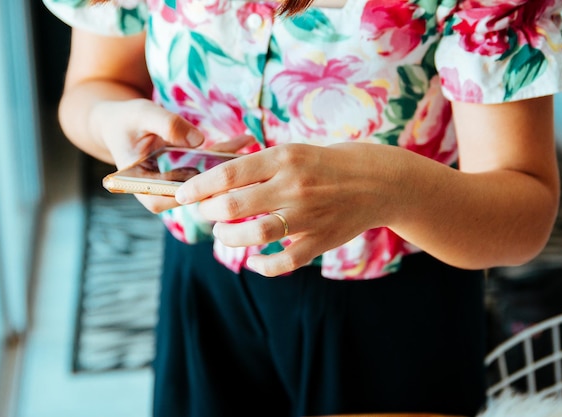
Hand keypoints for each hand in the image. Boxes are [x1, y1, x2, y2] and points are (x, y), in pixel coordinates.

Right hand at [92, 98, 253, 212]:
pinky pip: (209, 168)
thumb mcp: (142, 115)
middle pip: (194, 193)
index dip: (196, 191)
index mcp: (142, 187)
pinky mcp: (186, 174)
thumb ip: (167, 124)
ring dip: (229, 166)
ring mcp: (175, 185)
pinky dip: (225, 154)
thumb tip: (199, 140)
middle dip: (221, 179)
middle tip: (248, 165)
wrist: (119, 122)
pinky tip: (246, 140)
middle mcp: (161, 192)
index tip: (223, 179)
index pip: (169, 199)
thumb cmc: (125, 120)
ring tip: (250, 145)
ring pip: (206, 181)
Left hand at [175, 143, 384, 276]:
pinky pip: (284, 261)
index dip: (198, 187)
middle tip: (207, 213)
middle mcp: (293, 186)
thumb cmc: (331, 163)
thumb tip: (219, 182)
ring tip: (224, 234)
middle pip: (233, 206)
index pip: (228, 174)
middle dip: (209, 213)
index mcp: (284, 158)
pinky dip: (263, 265)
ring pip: (254, 235)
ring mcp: (308, 215)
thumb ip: (261, 166)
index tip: (182, 195)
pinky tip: (254, 261)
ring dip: (229, 238)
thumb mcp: (295, 151)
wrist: (379, 181)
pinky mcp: (320, 240)